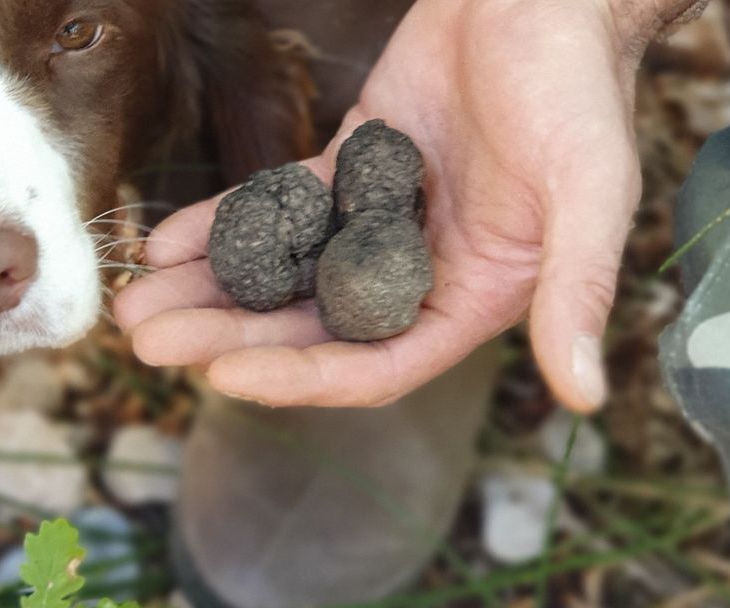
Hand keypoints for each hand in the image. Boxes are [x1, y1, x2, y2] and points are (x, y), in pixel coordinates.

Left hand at [115, 0, 647, 409]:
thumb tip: (585, 396)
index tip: (226, 374)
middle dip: (229, 336)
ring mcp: (380, 220)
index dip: (302, 377)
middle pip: (311, 327)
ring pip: (285, 272)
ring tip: (137, 302)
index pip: (376, 363)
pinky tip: (167, 241)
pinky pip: (278, 208)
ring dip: (211, 291)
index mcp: (473, 296)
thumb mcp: (591, 193)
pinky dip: (225, 224)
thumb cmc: (581, 88)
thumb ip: (576, 293)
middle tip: (149, 340)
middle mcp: (421, 271)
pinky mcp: (352, 167)